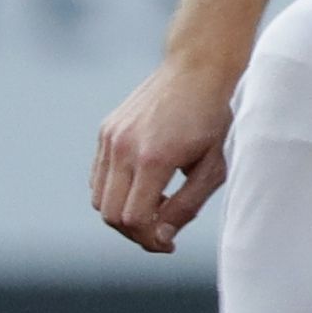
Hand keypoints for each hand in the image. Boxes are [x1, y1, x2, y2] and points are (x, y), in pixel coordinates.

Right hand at [90, 56, 236, 253]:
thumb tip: (161, 238)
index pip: (133, 220)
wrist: (196, 69)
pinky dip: (115, 192)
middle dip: (135, 232)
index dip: (150, 240)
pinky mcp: (106, 131)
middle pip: (110, 215)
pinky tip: (145, 185)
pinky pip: (99, 177)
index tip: (169, 243)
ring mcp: (110, 138)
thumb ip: (186, 207)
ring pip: (99, 199)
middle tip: (162, 230)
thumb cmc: (212, 119)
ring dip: (123, 213)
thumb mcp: (212, 168)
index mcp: (153, 159)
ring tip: (157, 203)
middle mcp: (124, 148)